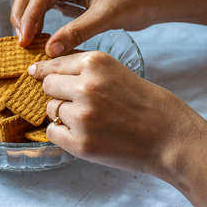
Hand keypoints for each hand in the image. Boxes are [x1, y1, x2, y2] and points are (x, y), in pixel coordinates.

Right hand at [11, 0, 153, 56]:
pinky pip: (47, 8)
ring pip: (35, 1)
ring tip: (28, 42)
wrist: (151, 1)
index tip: (24, 41)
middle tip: (22, 42)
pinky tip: (40, 37)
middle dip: (23, 17)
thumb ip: (76, 33)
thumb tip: (49, 50)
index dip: (29, 19)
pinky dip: (40, 23)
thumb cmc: (135, 1)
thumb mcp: (105, 17)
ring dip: (29, 21)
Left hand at [28, 51, 206, 206]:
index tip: (35, 72)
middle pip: (47, 85)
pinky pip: (52, 132)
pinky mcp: (81, 143)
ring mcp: (82, 116)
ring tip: (90, 119)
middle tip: (75, 101)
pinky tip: (83, 133)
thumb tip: (48, 72)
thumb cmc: (148, 103)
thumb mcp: (117, 72)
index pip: (54, 63)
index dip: (44, 70)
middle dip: (57, 92)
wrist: (172, 138)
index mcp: (96, 63)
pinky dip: (62, 132)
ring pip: (50, 109)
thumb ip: (84, 70)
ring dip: (62, 113)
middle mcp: (86, 86)